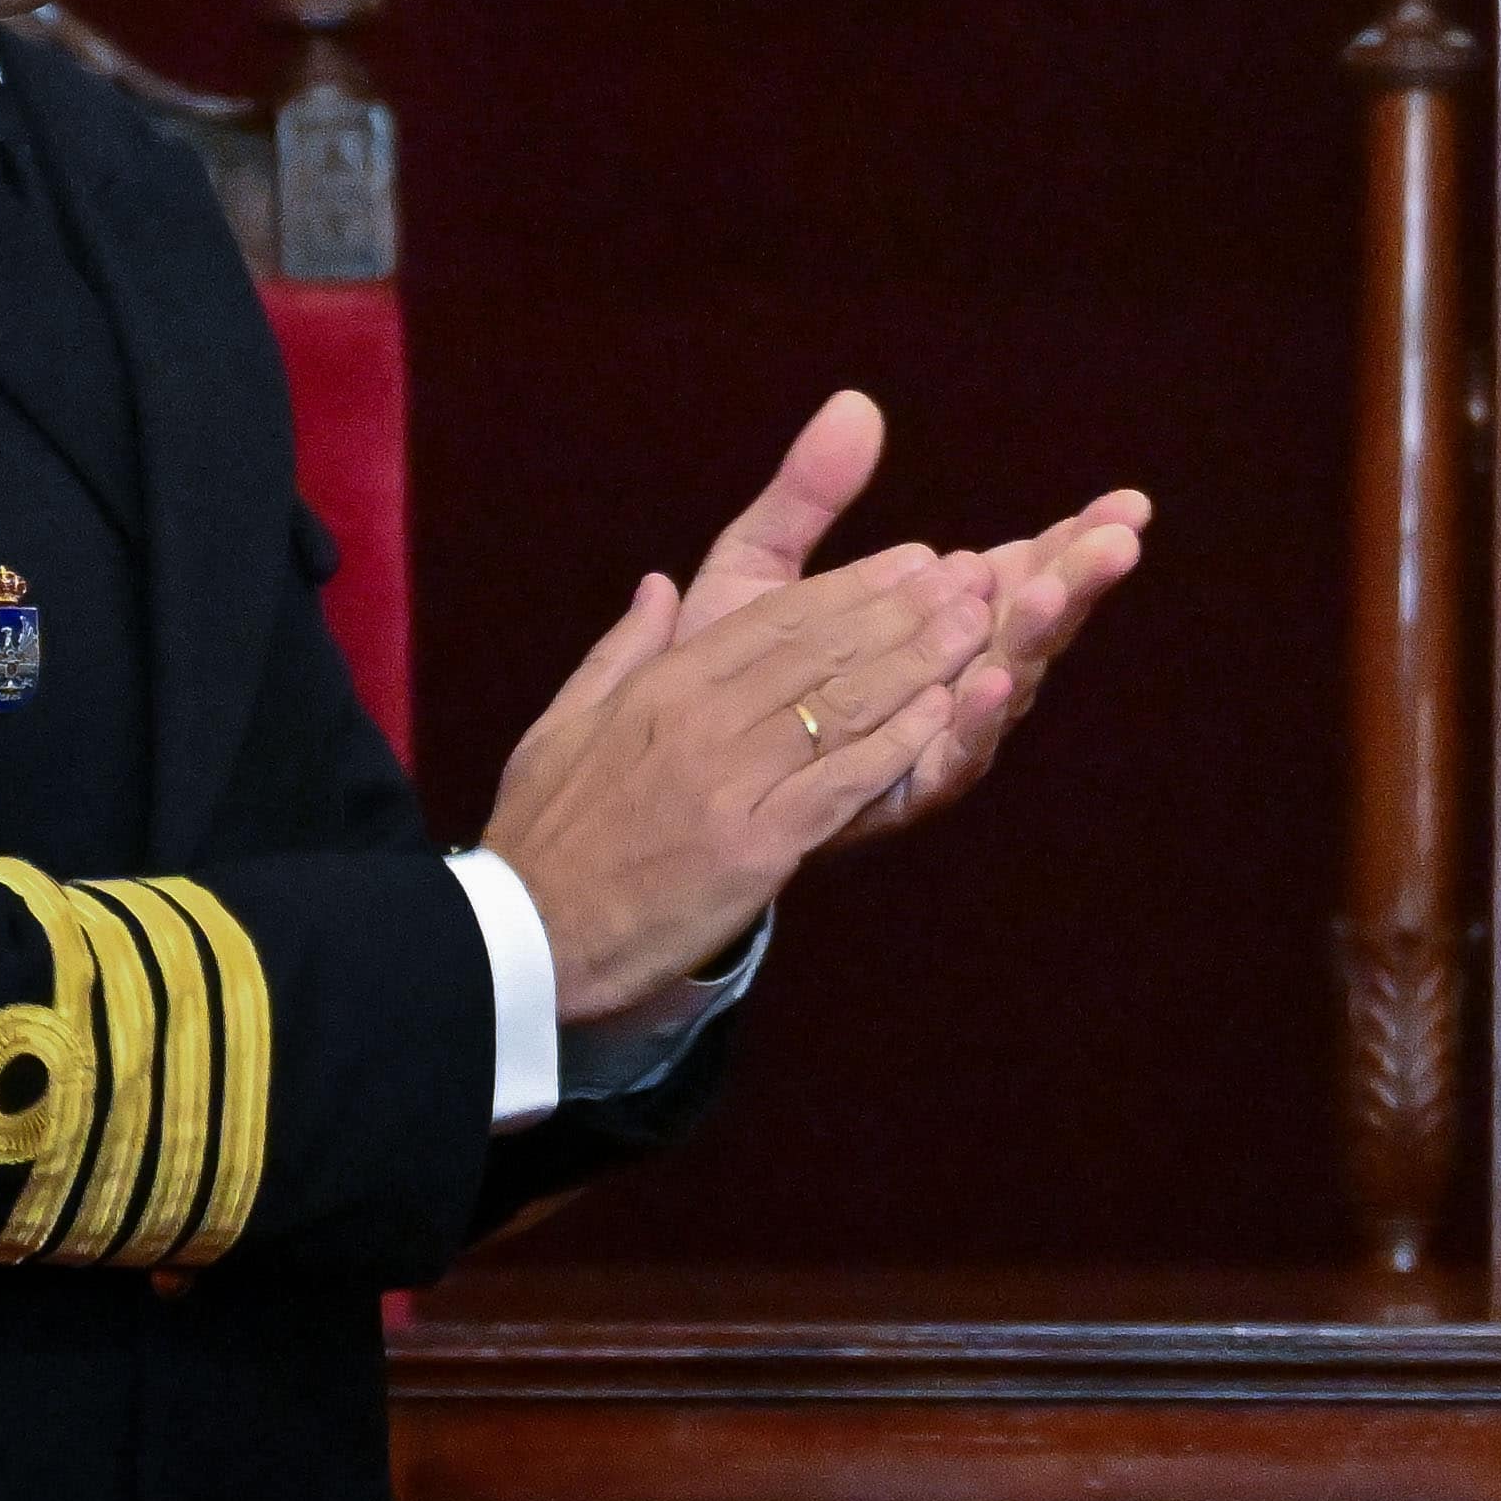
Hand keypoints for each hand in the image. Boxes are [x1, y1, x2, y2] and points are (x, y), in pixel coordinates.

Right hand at [472, 524, 1001, 1030]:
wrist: (521, 941)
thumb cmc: (544, 837)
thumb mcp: (563, 724)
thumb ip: (621, 650)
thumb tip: (658, 585)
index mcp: (662, 687)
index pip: (777, 620)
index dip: (855, 585)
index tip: (914, 558)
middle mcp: (702, 721)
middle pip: (824, 651)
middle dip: (906, 611)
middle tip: (972, 576)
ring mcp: (731, 782)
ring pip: (843, 706)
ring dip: (919, 662)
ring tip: (978, 626)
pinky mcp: (753, 846)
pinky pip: (840, 782)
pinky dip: (895, 743)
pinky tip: (943, 713)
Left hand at [665, 392, 1151, 842]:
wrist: (667, 785)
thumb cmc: (726, 678)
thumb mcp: (759, 572)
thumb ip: (808, 497)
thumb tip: (855, 404)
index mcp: (938, 621)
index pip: (1026, 568)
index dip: (1075, 535)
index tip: (1125, 502)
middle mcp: (954, 676)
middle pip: (1037, 622)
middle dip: (1081, 579)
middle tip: (1119, 539)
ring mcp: (936, 737)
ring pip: (1008, 684)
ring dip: (1036, 638)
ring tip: (1054, 591)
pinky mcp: (901, 792)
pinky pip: (951, 758)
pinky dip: (976, 722)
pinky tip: (990, 680)